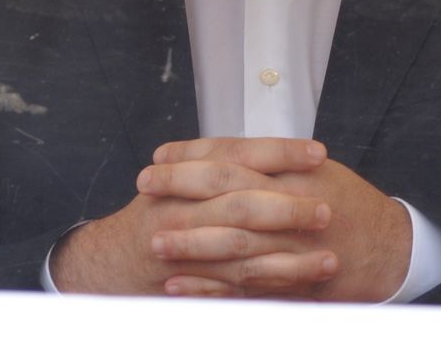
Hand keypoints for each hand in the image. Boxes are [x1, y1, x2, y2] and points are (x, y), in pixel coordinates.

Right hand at [50, 137, 334, 296]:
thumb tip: (280, 151)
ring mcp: (186, 251)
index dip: (278, 153)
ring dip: (290, 258)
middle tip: (326, 210)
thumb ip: (221, 164)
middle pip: (240, 203)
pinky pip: (235, 290)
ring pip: (242, 252)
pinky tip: (303, 287)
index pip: (236, 155)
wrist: (110, 262)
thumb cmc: (159, 211)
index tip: (317, 153)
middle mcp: (182, 211)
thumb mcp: (180, 177)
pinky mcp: (193, 286)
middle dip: (287, 207)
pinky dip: (270, 288)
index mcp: (184, 176)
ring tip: (330, 259)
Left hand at [154, 137, 412, 301]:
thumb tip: (221, 157)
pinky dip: (208, 288)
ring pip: (233, 243)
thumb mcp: (316, 172)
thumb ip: (273, 165)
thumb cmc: (349, 205)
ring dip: (190, 242)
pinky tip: (177, 285)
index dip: (195, 153)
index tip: (161, 154)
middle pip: (228, 191)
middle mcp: (293, 204)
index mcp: (297, 171)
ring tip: (153, 241)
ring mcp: (291, 247)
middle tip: (145, 185)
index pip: (237, 155)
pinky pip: (243, 288)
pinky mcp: (290, 283)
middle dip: (182, 187)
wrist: (389, 249)